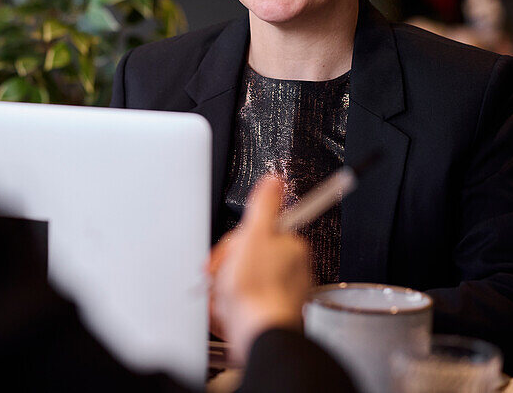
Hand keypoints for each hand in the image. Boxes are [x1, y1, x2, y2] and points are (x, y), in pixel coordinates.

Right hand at [211, 176, 312, 363]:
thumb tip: (275, 179)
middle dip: (227, 266)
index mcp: (291, 247)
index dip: (235, 241)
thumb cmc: (256, 289)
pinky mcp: (268, 313)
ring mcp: (280, 294)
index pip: (255, 232)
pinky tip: (227, 310)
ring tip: (224, 296)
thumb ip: (265, 203)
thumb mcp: (256, 234)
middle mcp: (291, 270)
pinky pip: (242, 303)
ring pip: (242, 280)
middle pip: (247, 256)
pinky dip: (230, 306)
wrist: (258, 333)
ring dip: (225, 287)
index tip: (227, 252)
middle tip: (221, 275)